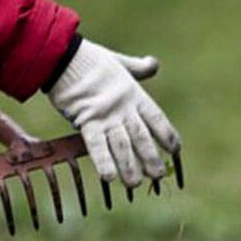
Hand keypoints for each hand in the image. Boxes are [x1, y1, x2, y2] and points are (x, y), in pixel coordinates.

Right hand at [47, 38, 180, 187]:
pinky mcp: (86, 122)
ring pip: (122, 147)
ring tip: (135, 184)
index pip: (157, 119)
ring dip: (130, 167)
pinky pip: (96, 146)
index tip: (175, 150)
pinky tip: (109, 178)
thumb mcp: (121, 63)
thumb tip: (153, 64)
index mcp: (134, 95)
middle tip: (158, 177)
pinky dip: (103, 162)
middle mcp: (124, 109)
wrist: (65, 56)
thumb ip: (138, 68)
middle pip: (142, 138)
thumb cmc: (92, 60)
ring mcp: (106, 117)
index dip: (168, 135)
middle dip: (151, 159)